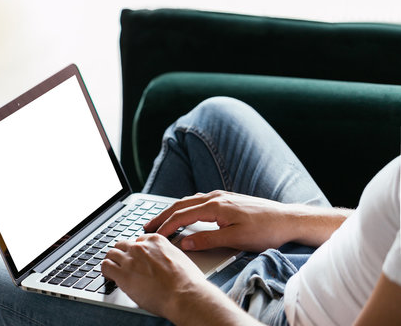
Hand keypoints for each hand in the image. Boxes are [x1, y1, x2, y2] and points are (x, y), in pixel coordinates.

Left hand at [101, 233, 206, 318]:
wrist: (184, 294)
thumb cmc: (187, 281)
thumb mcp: (179, 257)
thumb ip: (166, 254)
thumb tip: (163, 261)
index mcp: (156, 241)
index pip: (138, 240)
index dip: (136, 251)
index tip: (136, 258)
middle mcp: (140, 247)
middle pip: (123, 245)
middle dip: (123, 254)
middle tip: (124, 264)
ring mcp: (130, 259)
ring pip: (111, 253)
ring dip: (113, 261)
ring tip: (115, 270)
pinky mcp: (122, 274)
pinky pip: (105, 266)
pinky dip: (106, 271)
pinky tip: (110, 276)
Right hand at [144, 190, 291, 251]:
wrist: (288, 219)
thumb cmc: (265, 230)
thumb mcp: (235, 239)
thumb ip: (207, 240)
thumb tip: (184, 242)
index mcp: (215, 206)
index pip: (182, 215)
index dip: (165, 225)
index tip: (153, 235)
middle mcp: (216, 197)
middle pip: (181, 204)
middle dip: (162, 215)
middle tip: (148, 225)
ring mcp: (222, 196)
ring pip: (189, 200)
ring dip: (173, 210)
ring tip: (162, 220)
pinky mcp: (228, 198)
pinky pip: (199, 199)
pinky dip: (186, 206)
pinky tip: (186, 212)